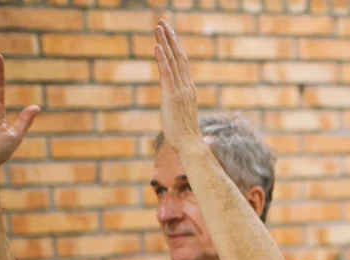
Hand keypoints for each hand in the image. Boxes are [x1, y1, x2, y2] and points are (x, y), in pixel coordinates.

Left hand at [153, 20, 202, 152]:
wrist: (191, 146)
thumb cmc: (186, 137)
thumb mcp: (181, 118)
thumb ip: (179, 109)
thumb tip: (177, 111)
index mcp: (189, 91)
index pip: (182, 64)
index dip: (175, 48)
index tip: (169, 35)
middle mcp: (186, 87)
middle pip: (179, 57)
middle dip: (171, 39)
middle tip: (163, 23)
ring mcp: (180, 90)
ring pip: (173, 61)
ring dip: (165, 42)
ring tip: (159, 26)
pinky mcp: (172, 96)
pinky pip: (167, 73)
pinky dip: (162, 58)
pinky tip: (157, 46)